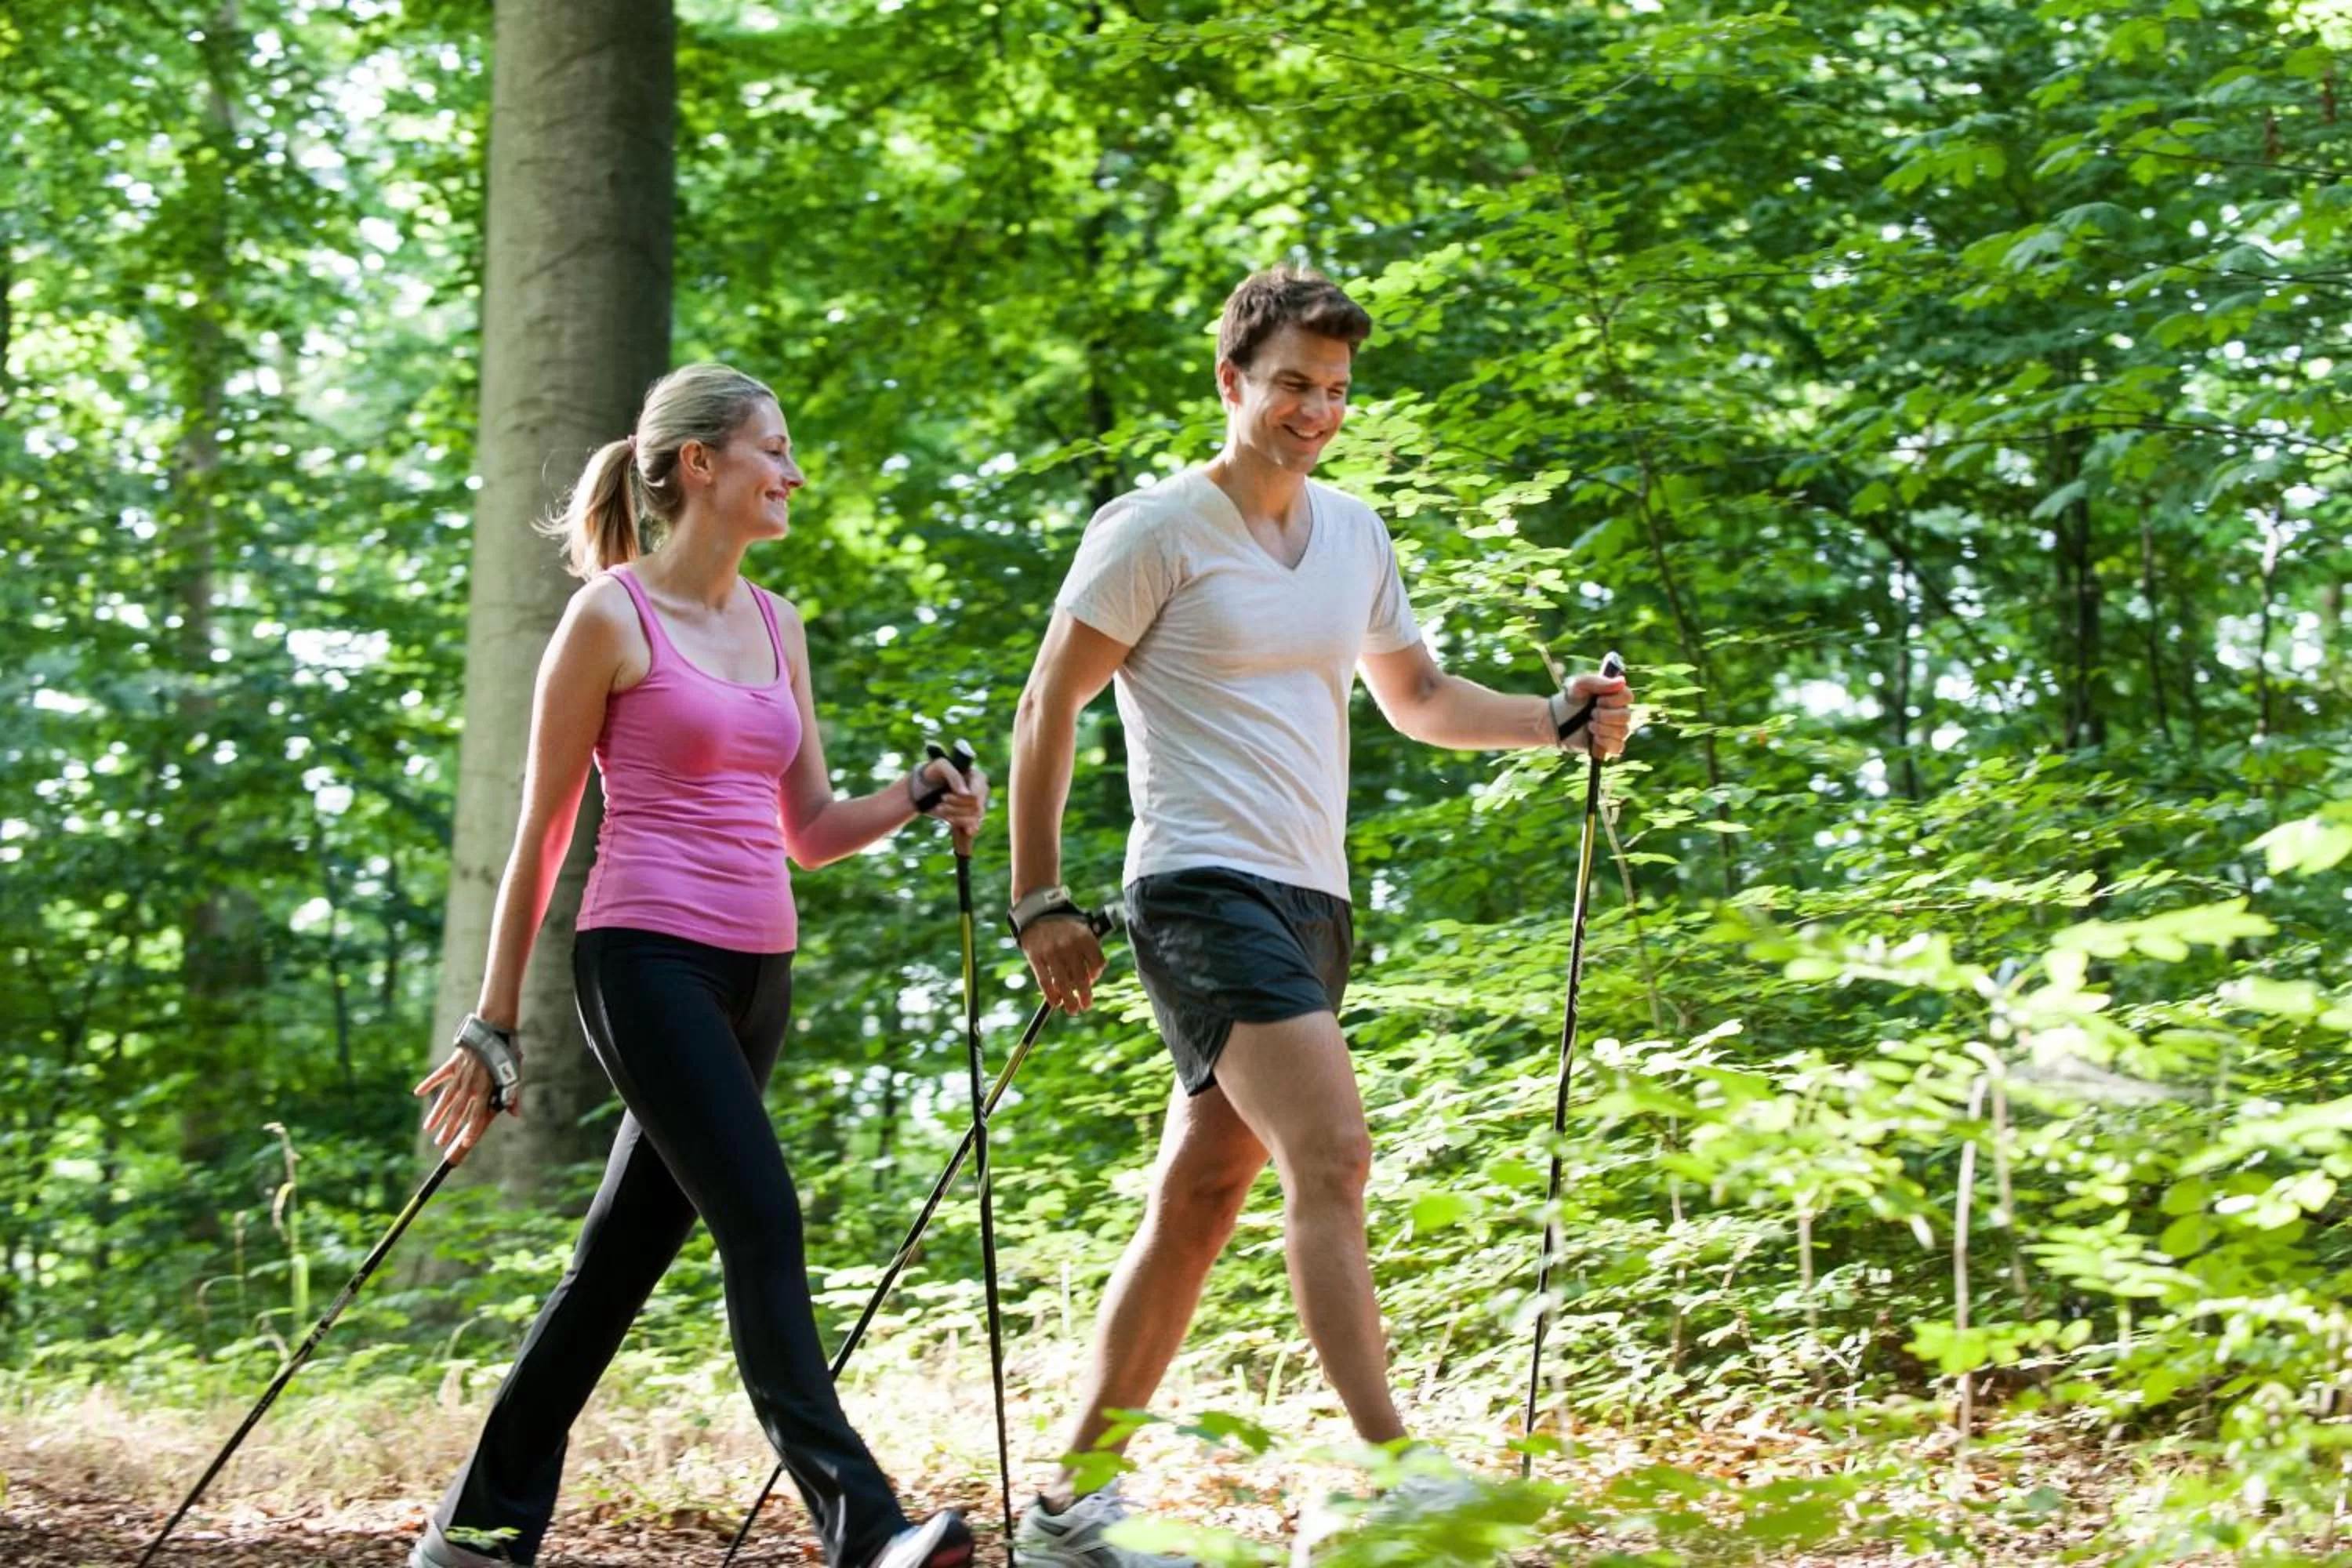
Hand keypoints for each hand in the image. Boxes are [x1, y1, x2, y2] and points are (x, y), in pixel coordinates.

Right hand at [414, 1037, 520, 1165]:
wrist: (494, 1028)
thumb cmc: (506, 1053)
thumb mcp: (513, 1074)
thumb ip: (512, 1096)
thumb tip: (517, 1114)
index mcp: (484, 1088)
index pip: (477, 1114)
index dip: (472, 1129)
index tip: (465, 1143)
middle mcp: (470, 1084)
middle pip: (457, 1111)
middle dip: (449, 1128)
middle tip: (439, 1143)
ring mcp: (459, 1074)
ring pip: (445, 1098)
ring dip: (437, 1114)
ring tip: (428, 1128)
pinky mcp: (453, 1063)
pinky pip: (439, 1075)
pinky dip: (428, 1083)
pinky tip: (418, 1093)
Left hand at [914, 755, 989, 846]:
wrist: (926, 787)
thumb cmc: (935, 772)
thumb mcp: (940, 766)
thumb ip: (954, 775)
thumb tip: (965, 793)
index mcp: (978, 777)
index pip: (977, 795)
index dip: (961, 799)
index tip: (943, 796)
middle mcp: (981, 792)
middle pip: (975, 808)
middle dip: (955, 808)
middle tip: (939, 803)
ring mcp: (977, 806)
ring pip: (972, 819)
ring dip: (954, 816)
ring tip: (939, 809)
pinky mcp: (971, 818)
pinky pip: (971, 828)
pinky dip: (959, 826)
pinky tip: (948, 819)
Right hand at [1019, 913, 1105, 1012]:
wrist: (1037, 911)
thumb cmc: (1064, 926)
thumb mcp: (1082, 929)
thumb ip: (1088, 950)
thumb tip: (1090, 980)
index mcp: (1084, 937)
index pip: (1097, 963)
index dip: (1095, 976)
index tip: (1091, 982)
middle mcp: (1069, 945)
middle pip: (1081, 977)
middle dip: (1085, 995)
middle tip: (1086, 1006)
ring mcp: (1051, 952)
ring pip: (1063, 982)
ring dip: (1069, 1000)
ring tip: (1072, 1010)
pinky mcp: (1036, 956)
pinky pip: (1045, 981)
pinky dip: (1051, 995)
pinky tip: (1055, 1003)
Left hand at [1559, 668, 1632, 758]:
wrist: (1556, 720)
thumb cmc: (1571, 699)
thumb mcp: (1579, 685)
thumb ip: (1599, 682)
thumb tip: (1622, 682)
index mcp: (1616, 696)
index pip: (1628, 697)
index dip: (1614, 700)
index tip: (1598, 700)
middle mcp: (1620, 713)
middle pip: (1626, 716)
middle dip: (1605, 715)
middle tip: (1591, 713)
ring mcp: (1616, 730)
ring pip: (1622, 731)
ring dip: (1602, 728)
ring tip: (1589, 725)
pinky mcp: (1610, 745)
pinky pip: (1618, 746)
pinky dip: (1605, 742)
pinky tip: (1594, 737)